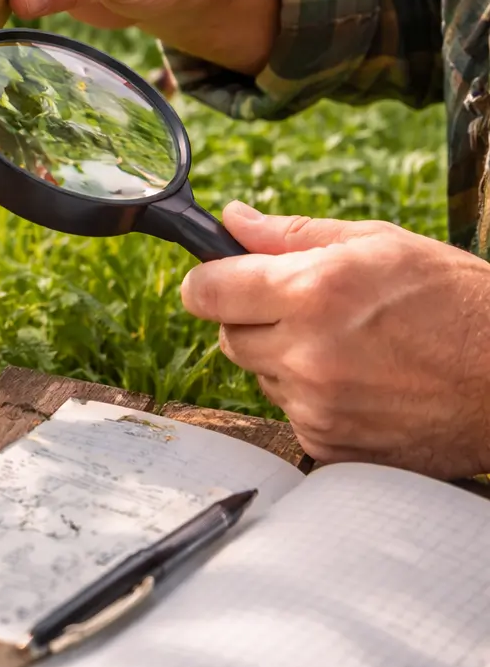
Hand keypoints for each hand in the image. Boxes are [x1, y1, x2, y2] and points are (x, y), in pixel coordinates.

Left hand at [181, 201, 489, 478]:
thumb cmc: (459, 302)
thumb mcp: (380, 245)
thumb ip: (292, 235)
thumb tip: (232, 220)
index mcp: (312, 293)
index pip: (206, 292)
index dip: (208, 283)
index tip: (218, 281)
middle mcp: (307, 353)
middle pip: (228, 336)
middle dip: (255, 319)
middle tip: (309, 310)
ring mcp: (318, 406)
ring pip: (261, 376)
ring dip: (287, 360)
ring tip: (352, 347)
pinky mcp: (331, 446)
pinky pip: (293, 415)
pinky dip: (316, 400)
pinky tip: (365, 383)